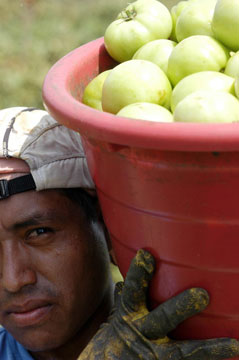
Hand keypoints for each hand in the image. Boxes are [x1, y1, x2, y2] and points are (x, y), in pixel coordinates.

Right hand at [79, 249, 238, 359]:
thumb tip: (124, 281)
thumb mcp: (114, 320)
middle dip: (181, 307)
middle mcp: (141, 335)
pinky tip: (231, 356)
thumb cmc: (111, 343)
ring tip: (235, 346)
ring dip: (209, 348)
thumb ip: (124, 301)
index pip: (133, 293)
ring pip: (182, 353)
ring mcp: (151, 356)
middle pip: (163, 319)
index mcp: (127, 318)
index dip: (139, 275)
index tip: (147, 254)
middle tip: (203, 295)